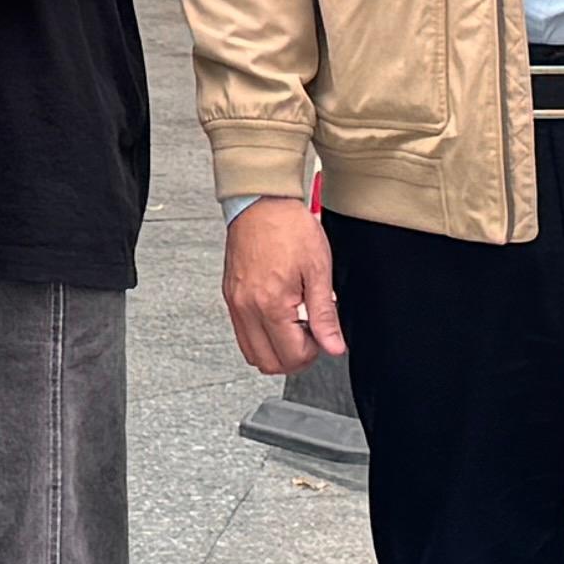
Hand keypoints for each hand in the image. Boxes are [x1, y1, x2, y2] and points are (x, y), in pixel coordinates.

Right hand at [219, 195, 344, 377]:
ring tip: (294, 326)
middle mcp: (246, 307)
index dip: (313, 352)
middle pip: (267, 362)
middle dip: (293, 358)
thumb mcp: (318, 271)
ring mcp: (234, 302)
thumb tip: (334, 346)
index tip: (321, 334)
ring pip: (251, 352)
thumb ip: (325, 315)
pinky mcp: (230, 295)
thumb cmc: (288, 227)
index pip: (291, 356)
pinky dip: (260, 335)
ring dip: (275, 349)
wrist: (261, 201)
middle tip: (309, 336)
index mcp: (270, 304)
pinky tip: (278, 316)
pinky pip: (242, 332)